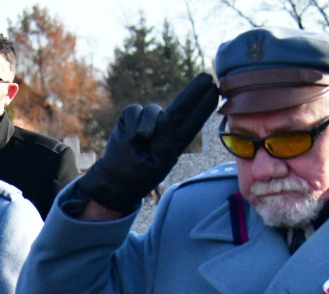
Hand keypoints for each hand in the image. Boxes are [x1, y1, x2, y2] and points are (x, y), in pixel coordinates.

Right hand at [77, 73, 218, 212]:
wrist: (113, 179)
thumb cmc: (138, 176)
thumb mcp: (157, 165)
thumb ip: (165, 142)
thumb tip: (164, 116)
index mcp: (174, 143)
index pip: (193, 122)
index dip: (204, 107)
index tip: (215, 91)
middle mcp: (163, 130)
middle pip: (181, 107)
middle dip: (194, 92)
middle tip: (207, 77)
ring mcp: (147, 123)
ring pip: (154, 109)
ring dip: (148, 120)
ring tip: (140, 138)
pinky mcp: (130, 120)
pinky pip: (134, 110)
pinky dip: (132, 122)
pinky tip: (130, 136)